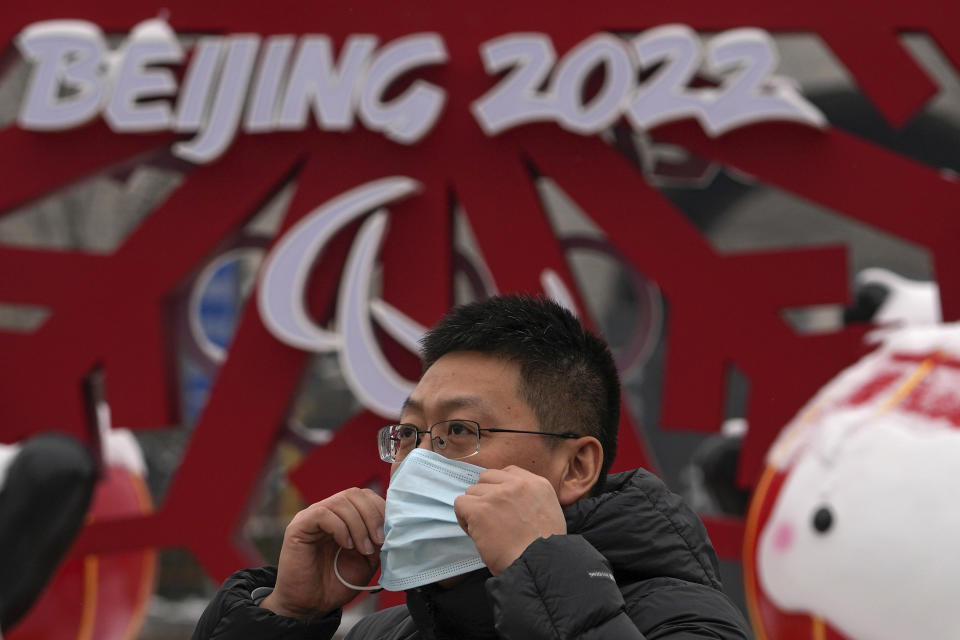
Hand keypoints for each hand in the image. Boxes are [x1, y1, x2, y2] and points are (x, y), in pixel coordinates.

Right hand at [261, 487, 384, 618]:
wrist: (311, 605)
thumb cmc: (336, 583)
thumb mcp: (366, 560)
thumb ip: (377, 540)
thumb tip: (389, 525)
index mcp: (343, 516)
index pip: (364, 496)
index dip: (379, 509)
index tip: (387, 533)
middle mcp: (327, 511)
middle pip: (354, 494)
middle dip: (372, 516)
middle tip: (378, 541)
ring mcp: (311, 516)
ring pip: (341, 502)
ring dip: (358, 525)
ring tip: (363, 548)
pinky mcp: (298, 526)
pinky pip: (322, 514)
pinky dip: (340, 528)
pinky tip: (346, 545)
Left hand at [454, 466, 566, 574]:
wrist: (538, 567)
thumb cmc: (543, 550)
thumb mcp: (550, 513)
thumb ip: (532, 499)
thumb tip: (512, 501)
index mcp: (537, 484)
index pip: (507, 472)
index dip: (499, 488)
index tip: (501, 506)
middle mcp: (518, 484)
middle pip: (486, 478)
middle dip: (485, 497)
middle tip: (492, 520)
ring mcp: (497, 495)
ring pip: (472, 491)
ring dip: (475, 509)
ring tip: (486, 530)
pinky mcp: (480, 509)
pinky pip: (460, 504)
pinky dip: (464, 519)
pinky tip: (477, 533)